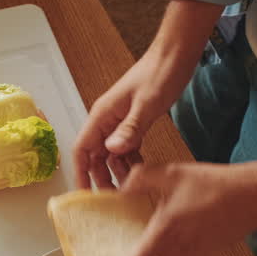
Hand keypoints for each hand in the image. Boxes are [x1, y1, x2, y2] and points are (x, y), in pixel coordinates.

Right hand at [73, 51, 179, 188]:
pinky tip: (141, 173)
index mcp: (103, 115)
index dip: (80, 173)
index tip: (84, 194)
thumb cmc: (160, 73)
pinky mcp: (134, 123)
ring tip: (130, 191)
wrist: (176, 54)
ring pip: (111, 154)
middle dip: (101, 178)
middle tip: (113, 200)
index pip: (82, 148)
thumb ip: (130, 129)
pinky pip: (127, 148)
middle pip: (95, 156)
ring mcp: (120, 122)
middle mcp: (107, 120)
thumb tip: (111, 151)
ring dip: (118, 171)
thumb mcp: (146, 104)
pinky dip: (131, 161)